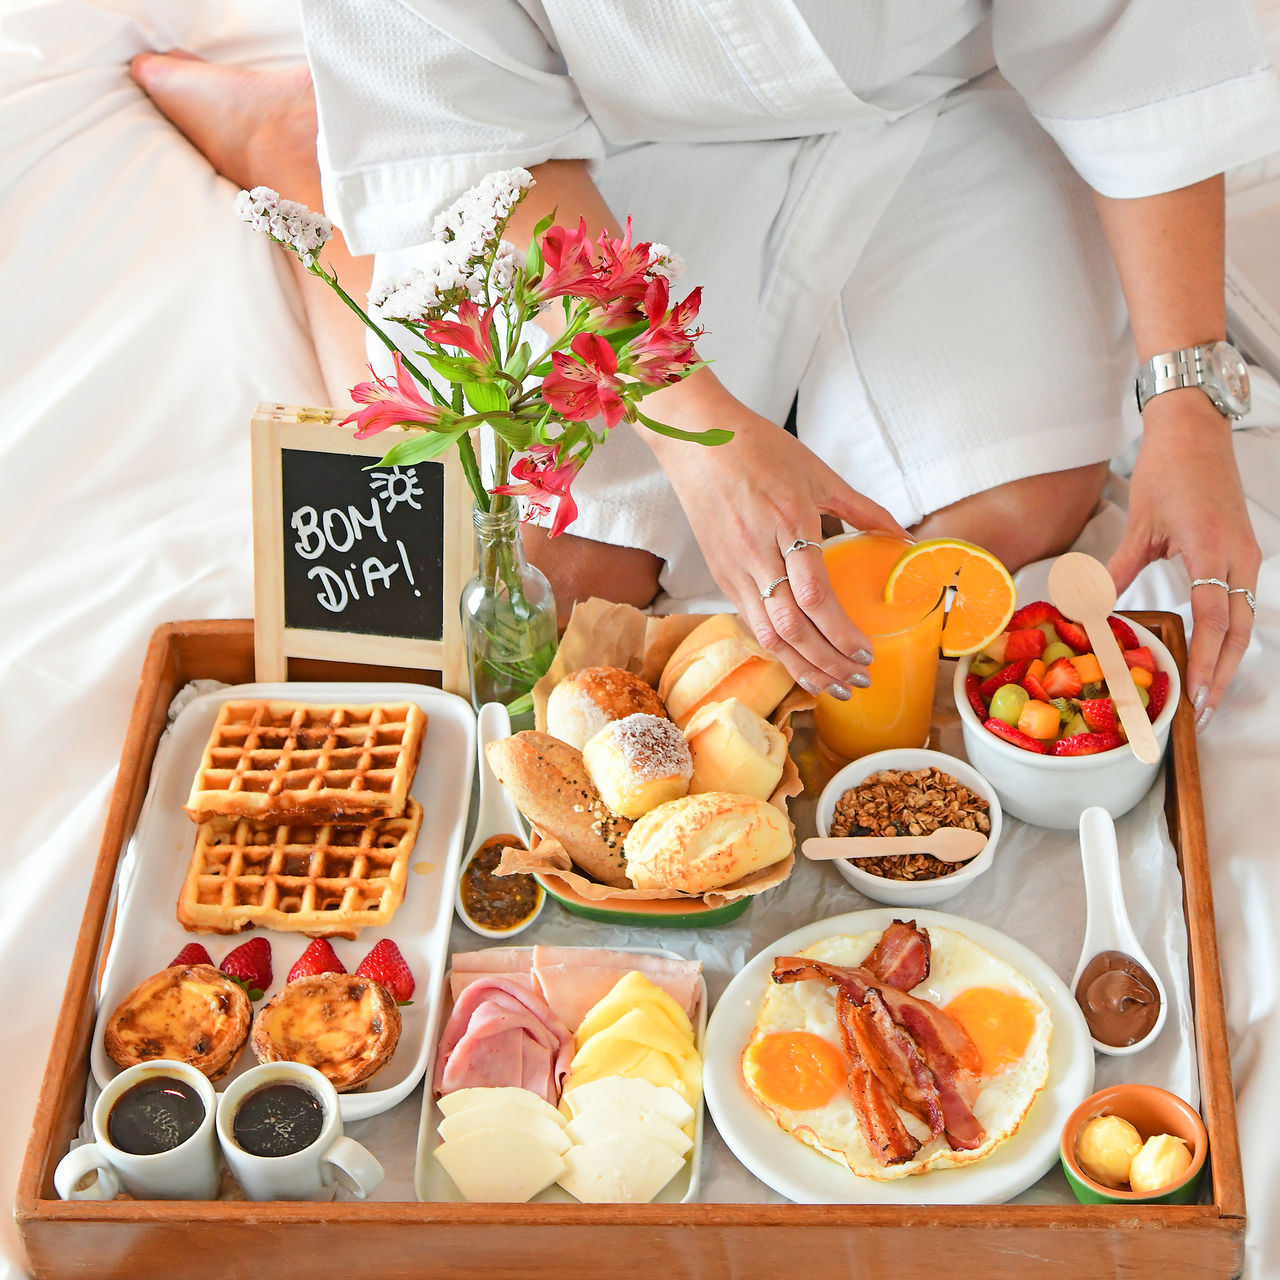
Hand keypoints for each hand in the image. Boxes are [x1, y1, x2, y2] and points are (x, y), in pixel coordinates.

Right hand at [643, 375, 909, 695]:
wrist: (698, 441)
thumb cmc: (759, 449)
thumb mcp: (819, 473)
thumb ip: (863, 508)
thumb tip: (904, 536)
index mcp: (789, 523)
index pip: (815, 597)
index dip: (841, 633)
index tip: (867, 653)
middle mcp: (758, 553)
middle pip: (792, 627)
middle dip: (827, 662)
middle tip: (858, 682)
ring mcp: (735, 568)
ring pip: (767, 634)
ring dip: (802, 666)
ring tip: (832, 687)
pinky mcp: (721, 574)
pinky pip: (751, 621)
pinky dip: (777, 649)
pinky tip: (799, 662)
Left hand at [1108, 390, 1258, 729]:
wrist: (1195, 430)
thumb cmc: (1169, 469)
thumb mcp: (1140, 524)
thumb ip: (1119, 570)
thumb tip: (1092, 606)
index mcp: (1212, 551)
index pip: (1214, 621)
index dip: (1208, 661)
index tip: (1197, 693)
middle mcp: (1238, 557)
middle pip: (1238, 629)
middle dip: (1223, 671)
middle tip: (1203, 707)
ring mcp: (1246, 554)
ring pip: (1244, 618)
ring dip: (1228, 654)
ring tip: (1207, 687)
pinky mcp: (1243, 550)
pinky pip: (1240, 599)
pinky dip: (1228, 629)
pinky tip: (1214, 648)